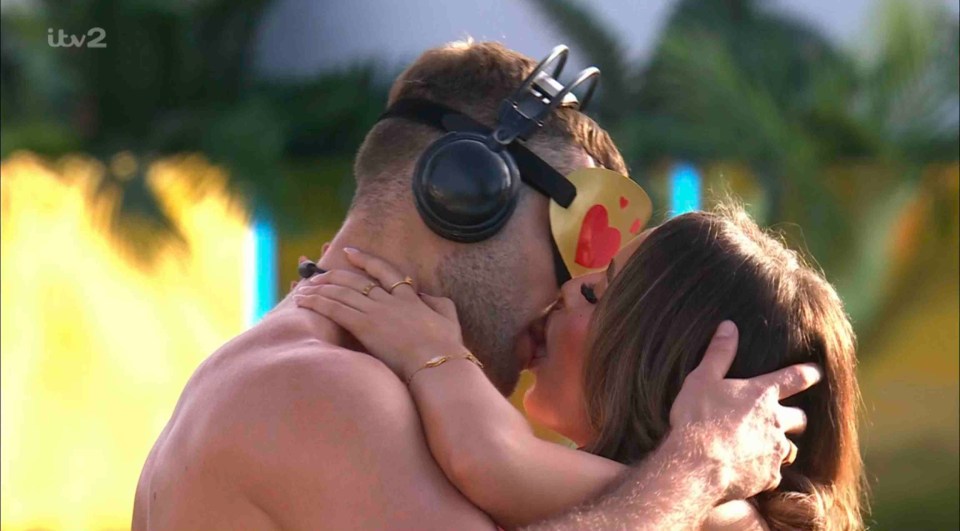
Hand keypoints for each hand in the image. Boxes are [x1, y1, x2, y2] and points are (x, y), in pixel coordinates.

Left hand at [292, 248, 465, 379]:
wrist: (438, 362)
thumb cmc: (446, 346)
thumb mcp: (448, 317)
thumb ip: (437, 302)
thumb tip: (425, 296)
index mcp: (409, 297)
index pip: (383, 271)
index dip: (364, 260)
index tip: (349, 252)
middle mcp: (389, 300)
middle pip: (354, 281)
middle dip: (332, 276)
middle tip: (316, 276)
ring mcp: (376, 311)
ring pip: (341, 293)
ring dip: (319, 289)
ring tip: (304, 289)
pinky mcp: (365, 326)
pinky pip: (336, 309)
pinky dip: (318, 302)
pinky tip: (305, 300)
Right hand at [668, 321, 820, 500]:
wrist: (697, 466)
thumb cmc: (698, 418)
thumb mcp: (702, 379)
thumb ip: (719, 353)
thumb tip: (729, 326)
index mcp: (762, 394)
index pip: (795, 378)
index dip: (808, 373)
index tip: (817, 372)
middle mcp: (775, 421)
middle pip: (800, 417)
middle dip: (796, 416)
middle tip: (788, 417)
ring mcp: (775, 451)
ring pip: (790, 447)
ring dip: (781, 445)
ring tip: (765, 447)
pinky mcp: (769, 476)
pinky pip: (774, 472)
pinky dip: (766, 469)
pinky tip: (750, 469)